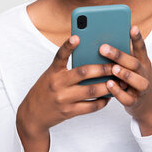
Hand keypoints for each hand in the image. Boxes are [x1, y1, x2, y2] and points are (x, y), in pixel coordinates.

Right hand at [16, 35, 111, 151]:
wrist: (33, 115)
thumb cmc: (46, 89)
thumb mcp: (51, 75)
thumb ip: (66, 67)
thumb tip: (91, 58)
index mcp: (53, 71)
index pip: (60, 55)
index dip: (68, 46)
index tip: (76, 37)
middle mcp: (57, 84)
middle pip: (84, 73)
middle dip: (103, 69)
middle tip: (116, 65)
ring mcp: (63, 99)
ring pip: (91, 91)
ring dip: (107, 86)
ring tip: (119, 81)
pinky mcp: (69, 112)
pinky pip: (90, 107)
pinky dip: (102, 101)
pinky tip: (110, 96)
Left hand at [100, 26, 151, 135]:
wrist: (149, 105)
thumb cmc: (136, 80)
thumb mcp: (134, 67)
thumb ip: (123, 56)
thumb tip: (102, 43)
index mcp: (143, 62)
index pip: (141, 48)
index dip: (137, 38)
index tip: (132, 27)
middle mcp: (144, 74)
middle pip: (135, 63)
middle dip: (119, 55)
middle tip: (103, 48)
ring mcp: (141, 89)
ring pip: (137, 81)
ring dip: (125, 74)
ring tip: (113, 68)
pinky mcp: (135, 102)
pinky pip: (128, 98)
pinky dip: (119, 92)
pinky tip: (109, 85)